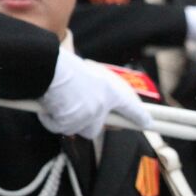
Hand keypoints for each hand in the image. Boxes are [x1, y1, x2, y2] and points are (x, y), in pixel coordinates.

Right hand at [38, 52, 152, 139]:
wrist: (50, 68)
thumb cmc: (64, 66)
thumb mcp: (87, 73)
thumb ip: (94, 91)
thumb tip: (86, 108)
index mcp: (110, 90)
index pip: (131, 107)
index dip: (139, 116)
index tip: (149, 123)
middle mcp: (102, 106)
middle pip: (97, 129)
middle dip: (85, 125)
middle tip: (74, 116)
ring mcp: (88, 116)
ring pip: (77, 129)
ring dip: (65, 121)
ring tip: (56, 105)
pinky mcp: (71, 124)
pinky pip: (57, 127)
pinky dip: (49, 119)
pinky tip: (46, 107)